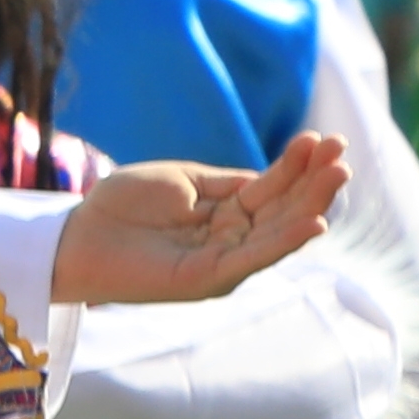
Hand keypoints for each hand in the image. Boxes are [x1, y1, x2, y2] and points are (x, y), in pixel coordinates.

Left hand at [51, 133, 348, 306]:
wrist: (75, 235)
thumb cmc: (122, 206)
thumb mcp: (185, 182)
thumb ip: (230, 182)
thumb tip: (276, 174)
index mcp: (226, 215)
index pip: (273, 188)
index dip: (299, 165)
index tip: (323, 138)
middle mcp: (231, 241)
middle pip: (285, 210)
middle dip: (316, 181)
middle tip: (343, 152)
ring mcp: (221, 262)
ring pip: (278, 233)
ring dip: (312, 206)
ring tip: (338, 175)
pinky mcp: (206, 280)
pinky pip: (253, 259)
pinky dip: (285, 241)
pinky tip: (312, 222)